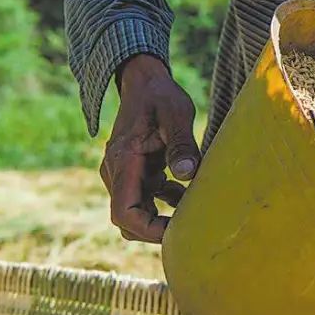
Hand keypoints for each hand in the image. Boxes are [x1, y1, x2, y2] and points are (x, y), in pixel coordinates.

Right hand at [101, 54, 199, 242]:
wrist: (146, 82)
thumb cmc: (161, 96)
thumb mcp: (176, 115)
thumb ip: (181, 145)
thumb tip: (187, 175)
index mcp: (123, 161)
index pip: (124, 212)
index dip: (147, 229)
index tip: (176, 232)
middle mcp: (117, 172)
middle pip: (128, 220)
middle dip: (156, 230)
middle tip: (192, 228)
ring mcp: (126, 174)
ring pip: (139, 211)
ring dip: (164, 217)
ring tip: (196, 211)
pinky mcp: (138, 172)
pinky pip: (149, 199)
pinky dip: (168, 202)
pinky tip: (190, 193)